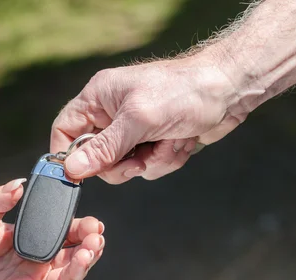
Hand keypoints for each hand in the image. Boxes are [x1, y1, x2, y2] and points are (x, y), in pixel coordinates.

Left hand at [0, 178, 104, 279]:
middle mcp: (36, 263)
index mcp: (32, 240)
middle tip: (96, 238)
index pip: (65, 235)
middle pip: (72, 258)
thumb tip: (18, 183)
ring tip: (88, 255)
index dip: (82, 229)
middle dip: (89, 249)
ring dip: (79, 270)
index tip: (94, 223)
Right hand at [50, 53, 247, 182]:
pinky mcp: (153, 142)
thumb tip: (72, 169)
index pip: (64, 130)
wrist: (231, 91)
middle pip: (95, 157)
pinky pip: (148, 166)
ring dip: (151, 161)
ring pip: (125, 166)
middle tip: (139, 158)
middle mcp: (112, 114)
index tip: (79, 174)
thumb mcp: (138, 120)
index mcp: (98, 98)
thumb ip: (104, 148)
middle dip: (122, 164)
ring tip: (170, 140)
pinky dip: (166, 159)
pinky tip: (181, 141)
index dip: (68, 154)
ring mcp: (133, 130)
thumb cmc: (184, 91)